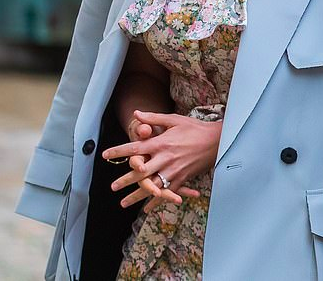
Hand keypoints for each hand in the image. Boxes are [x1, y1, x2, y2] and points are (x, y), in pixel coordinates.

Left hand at [102, 109, 220, 211]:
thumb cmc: (195, 128)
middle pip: (141, 172)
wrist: (217, 140)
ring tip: (123, 202)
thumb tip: (137, 114)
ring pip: (152, 186)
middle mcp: (165, 159)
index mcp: (161, 143)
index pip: (135, 148)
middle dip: (125, 181)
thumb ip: (154, 118)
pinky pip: (167, 192)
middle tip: (113, 187)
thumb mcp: (174, 119)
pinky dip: (156, 201)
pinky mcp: (182, 178)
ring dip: (137, 195)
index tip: (105, 155)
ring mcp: (174, 171)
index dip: (119, 152)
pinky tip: (147, 208)